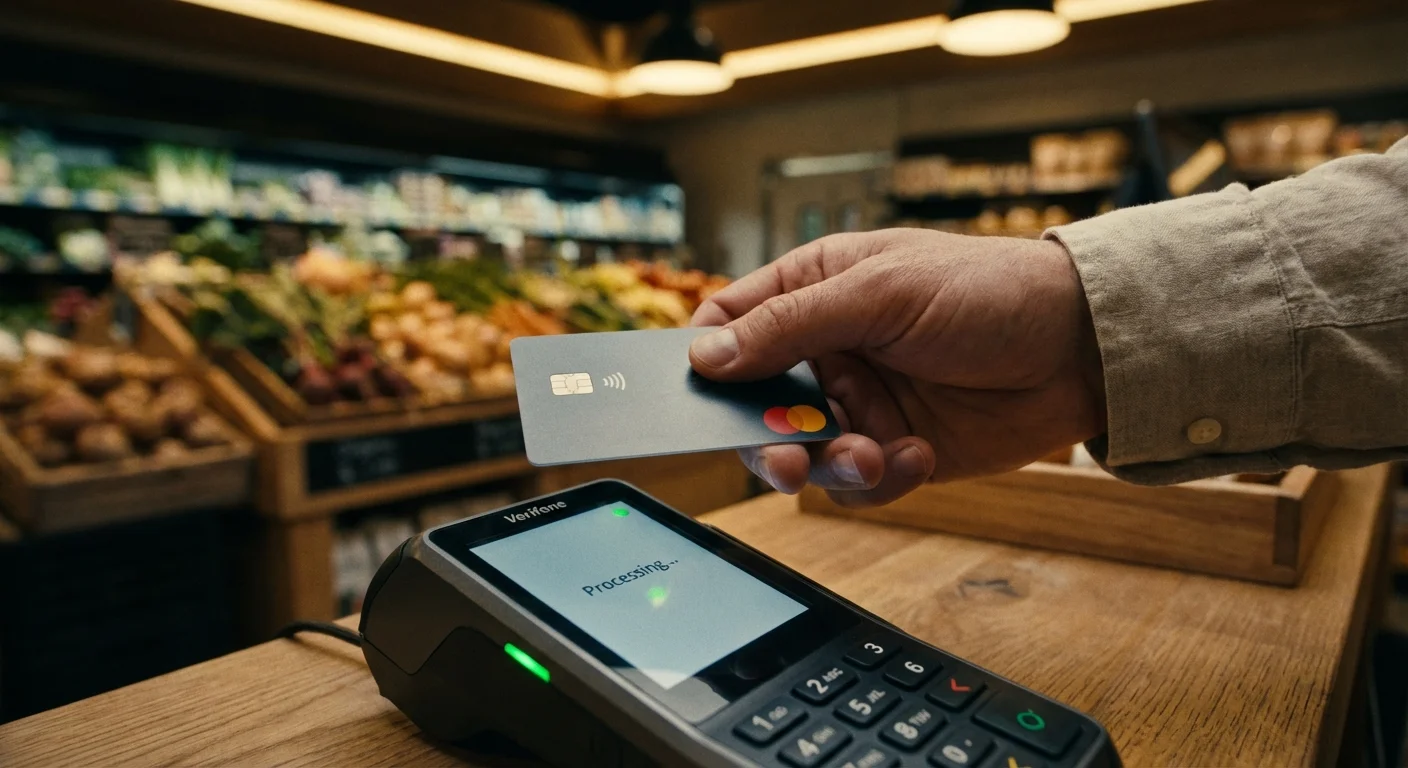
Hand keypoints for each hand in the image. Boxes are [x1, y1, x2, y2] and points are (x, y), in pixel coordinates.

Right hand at [689, 229, 1105, 506]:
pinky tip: (919, 456)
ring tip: (874, 456)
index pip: (730, 325)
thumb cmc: (987, 291)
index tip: (699, 399)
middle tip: (787, 462)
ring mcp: (861, 403)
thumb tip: (707, 355)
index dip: (708, 362)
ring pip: (804, 454)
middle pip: (754, 405)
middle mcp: (828, 350)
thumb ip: (790, 325)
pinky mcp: (895, 450)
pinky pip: (858, 484)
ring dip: (831, 465)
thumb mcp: (880, 293)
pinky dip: (881, 480)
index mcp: (814, 290)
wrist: (1081, 350)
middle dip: (767, 439)